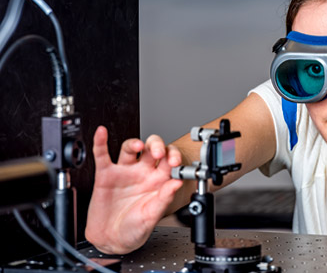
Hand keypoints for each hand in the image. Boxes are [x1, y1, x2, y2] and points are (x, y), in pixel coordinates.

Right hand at [85, 126, 182, 254]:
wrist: (112, 240)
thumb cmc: (134, 229)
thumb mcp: (152, 216)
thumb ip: (164, 199)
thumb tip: (177, 183)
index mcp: (157, 181)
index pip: (169, 161)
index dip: (174, 157)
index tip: (175, 161)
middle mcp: (142, 173)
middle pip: (151, 149)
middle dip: (157, 146)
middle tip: (159, 153)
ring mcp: (124, 172)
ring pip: (130, 148)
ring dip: (134, 143)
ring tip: (138, 146)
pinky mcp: (105, 175)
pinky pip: (102, 155)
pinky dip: (100, 142)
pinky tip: (101, 133)